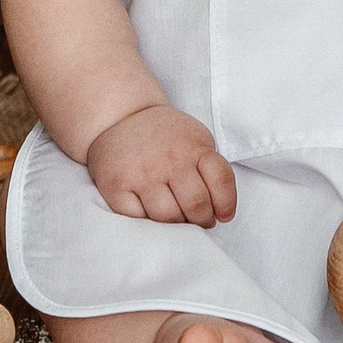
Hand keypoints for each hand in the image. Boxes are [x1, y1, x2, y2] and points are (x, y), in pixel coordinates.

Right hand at [85, 104, 238, 226]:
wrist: (121, 117)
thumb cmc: (164, 137)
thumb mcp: (195, 140)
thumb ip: (209, 170)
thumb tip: (220, 212)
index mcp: (194, 147)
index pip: (221, 180)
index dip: (226, 204)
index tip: (223, 215)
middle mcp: (168, 159)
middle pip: (196, 204)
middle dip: (203, 220)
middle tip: (200, 220)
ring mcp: (141, 173)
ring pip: (167, 216)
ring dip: (177, 226)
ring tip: (178, 219)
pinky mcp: (116, 187)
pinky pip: (138, 219)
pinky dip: (148, 222)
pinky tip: (151, 213)